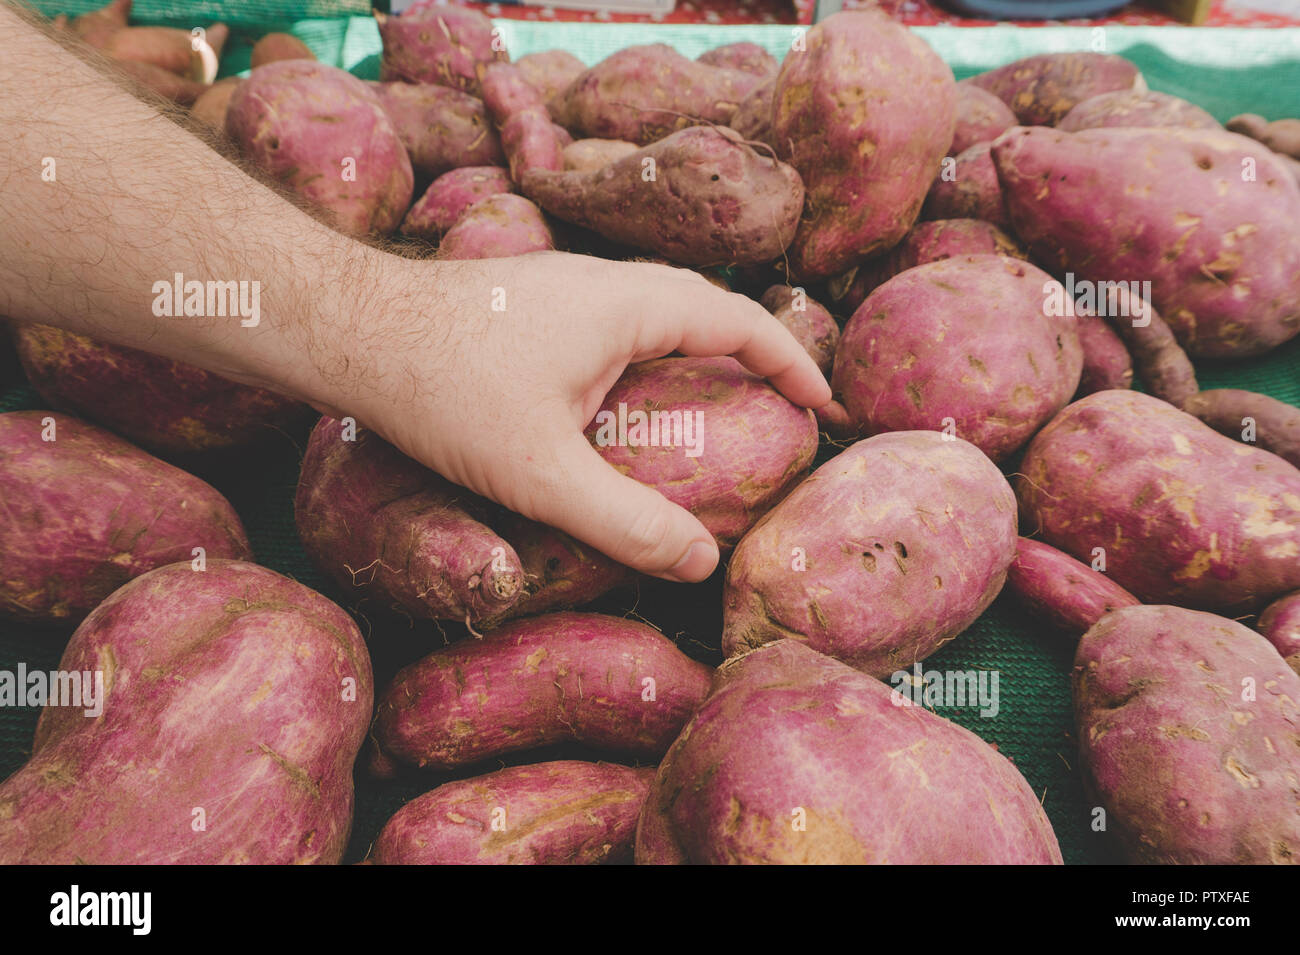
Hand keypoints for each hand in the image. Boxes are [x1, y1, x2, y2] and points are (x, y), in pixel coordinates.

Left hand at [339, 251, 830, 582]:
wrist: (347, 330)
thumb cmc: (444, 390)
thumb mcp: (543, 473)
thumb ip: (626, 522)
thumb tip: (702, 564)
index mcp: (629, 306)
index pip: (741, 323)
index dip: (793, 366)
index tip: (824, 409)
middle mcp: (605, 283)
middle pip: (706, 310)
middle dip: (753, 359)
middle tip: (778, 414)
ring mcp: (564, 287)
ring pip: (656, 312)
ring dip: (696, 355)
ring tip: (712, 414)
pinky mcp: (531, 304)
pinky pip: (615, 323)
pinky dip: (647, 358)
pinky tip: (622, 407)